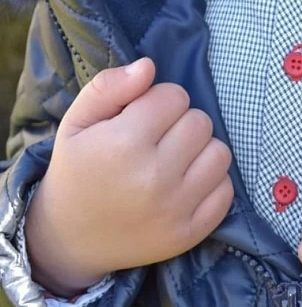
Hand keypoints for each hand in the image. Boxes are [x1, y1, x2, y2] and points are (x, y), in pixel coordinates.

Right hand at [24, 58, 233, 296]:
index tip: (141, 119)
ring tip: (172, 161)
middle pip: (200, 121)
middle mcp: (154, 177)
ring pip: (220, 152)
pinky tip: (184, 185)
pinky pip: (225, 190)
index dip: (158, 102)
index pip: (174, 96)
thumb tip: (149, 66)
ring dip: (199, 151)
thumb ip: (109, 86)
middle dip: (179, 124)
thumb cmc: (76, 172)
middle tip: (155, 141)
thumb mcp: (76, 122)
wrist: (70, 240)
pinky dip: (210, 183)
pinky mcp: (190, 233)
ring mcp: (175, 209)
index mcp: (123, 144)